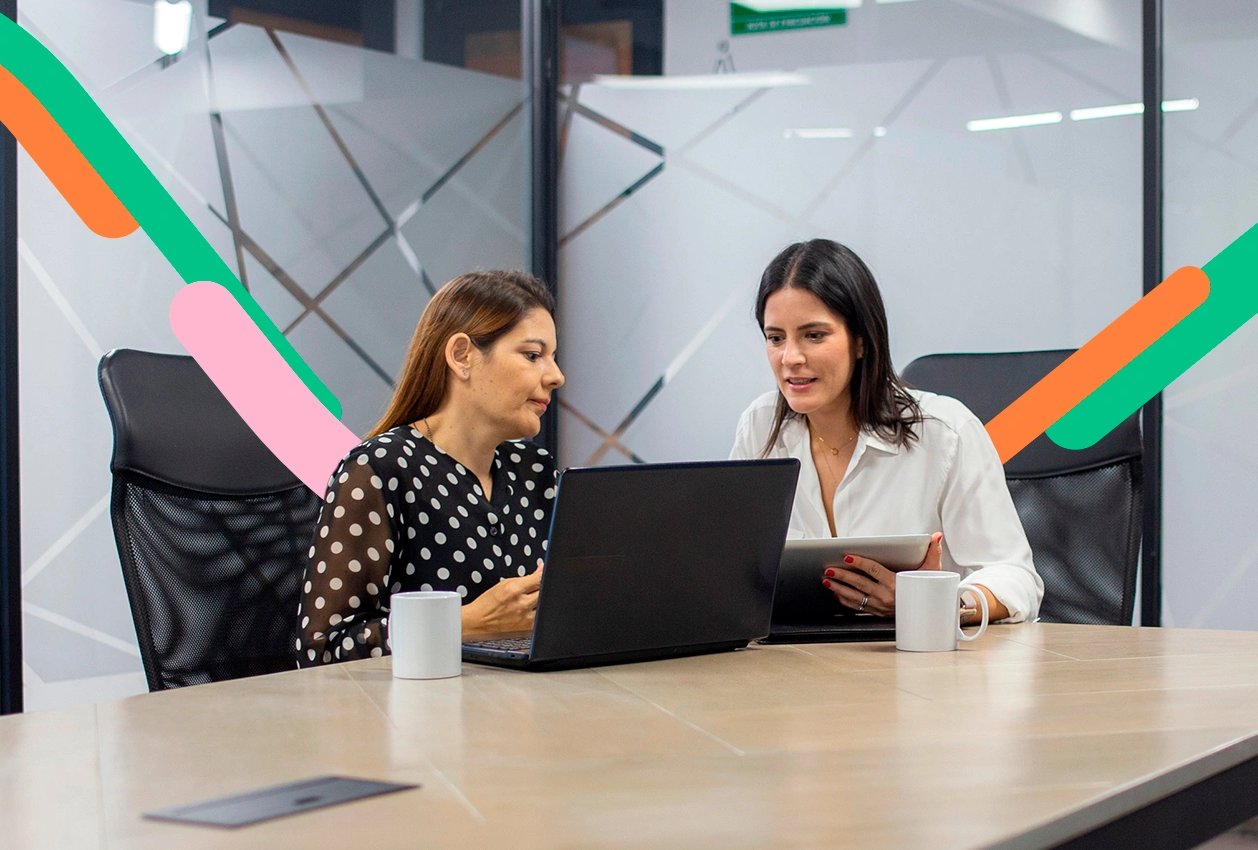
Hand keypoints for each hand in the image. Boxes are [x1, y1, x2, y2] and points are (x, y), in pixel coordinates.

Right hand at [461, 561, 543, 638]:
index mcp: (514, 589)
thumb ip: (526, 577)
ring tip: (529, 601)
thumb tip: (541, 569)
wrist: (478, 621)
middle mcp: (521, 604)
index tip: (544, 574)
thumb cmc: (488, 603)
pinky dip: (537, 612)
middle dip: (542, 587)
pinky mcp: (527, 628)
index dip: (544, 575)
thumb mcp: (505, 583)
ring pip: (544, 605)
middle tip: (534, 588)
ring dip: (540, 601)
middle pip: (544, 592)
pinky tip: (529, 611)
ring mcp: (525, 618)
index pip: (540, 579)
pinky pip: (540, 618)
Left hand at [822, 532, 942, 615]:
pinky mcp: (876, 613)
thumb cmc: (927, 591)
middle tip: (829, 569)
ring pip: (855, 597)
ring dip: (839, 588)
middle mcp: (886, 596)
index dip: (860, 563)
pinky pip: (856, 607)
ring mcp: (879, 606)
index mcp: (896, 584)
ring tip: (827, 580)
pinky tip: (836, 593)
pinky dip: (844, 599)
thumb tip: (936, 536)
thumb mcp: (932, 572)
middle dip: (843, 576)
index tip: (848, 556)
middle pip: (860, 584)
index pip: (874, 570)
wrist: (927, 614)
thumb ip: (933, 553)